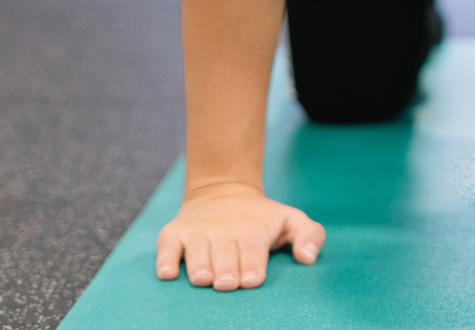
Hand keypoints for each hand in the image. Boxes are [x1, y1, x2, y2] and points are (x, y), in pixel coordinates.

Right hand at [155, 181, 325, 290]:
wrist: (223, 190)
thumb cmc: (262, 218)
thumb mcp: (291, 219)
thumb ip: (309, 235)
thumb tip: (308, 258)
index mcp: (253, 229)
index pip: (253, 248)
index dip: (252, 264)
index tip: (251, 280)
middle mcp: (224, 230)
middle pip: (224, 252)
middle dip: (226, 269)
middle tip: (227, 284)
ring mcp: (197, 232)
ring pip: (196, 250)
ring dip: (198, 265)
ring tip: (202, 280)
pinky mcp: (174, 233)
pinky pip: (166, 245)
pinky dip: (165, 258)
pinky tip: (166, 273)